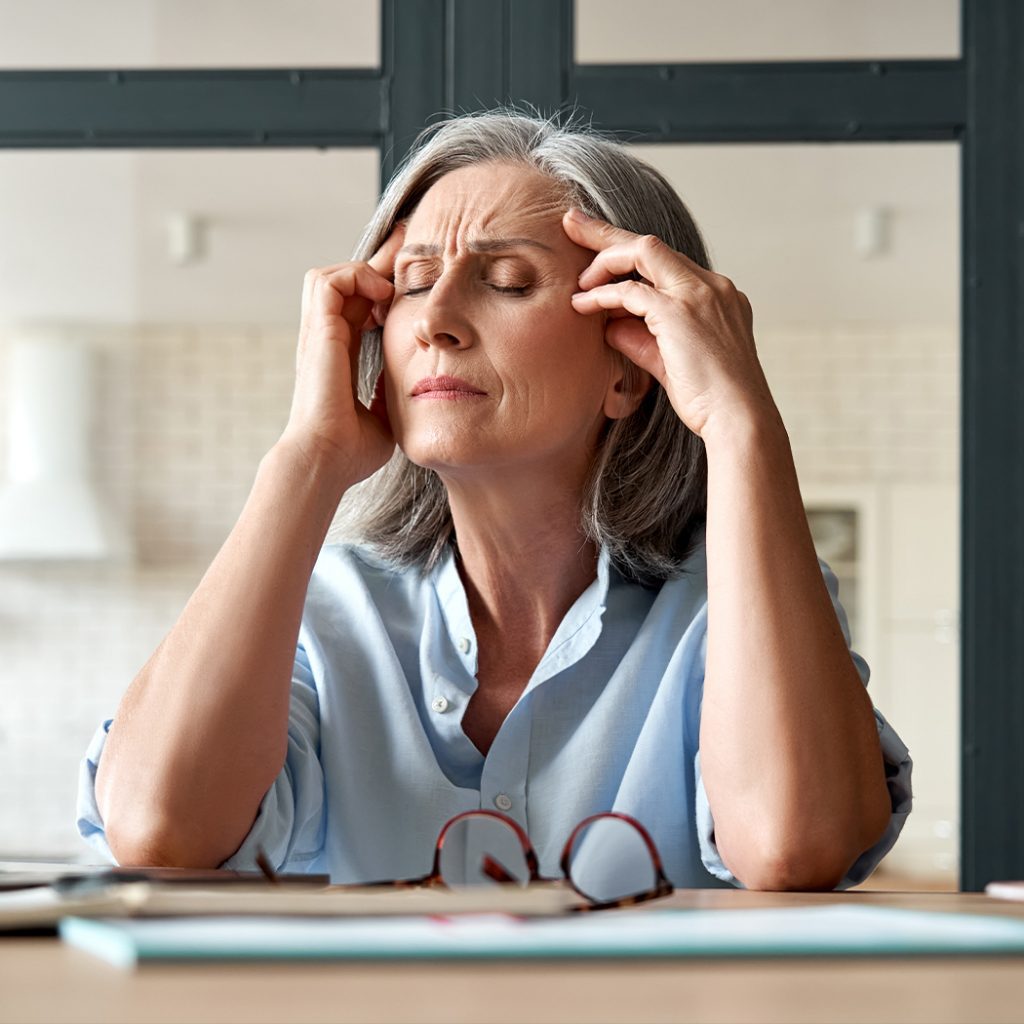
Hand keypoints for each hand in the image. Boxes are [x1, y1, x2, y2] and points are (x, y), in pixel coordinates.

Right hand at [280, 226, 403, 483]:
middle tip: (409, 248)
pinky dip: (355, 277)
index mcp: (340, 357)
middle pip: (344, 282)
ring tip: (390, 286)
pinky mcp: (318, 332)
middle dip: (377, 263)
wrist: (327, 460)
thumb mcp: (385, 414)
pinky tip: (381, 295)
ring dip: (362, 270)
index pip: (357, 307)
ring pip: (330, 275)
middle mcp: (325, 340)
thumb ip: (394, 393)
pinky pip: (329, 281)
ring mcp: (318, 335)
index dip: (380, 287)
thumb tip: (415, 385)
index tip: (411, 277)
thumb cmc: (352, 451)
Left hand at [563, 208, 775, 439]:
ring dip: (603, 261)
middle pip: (651, 244)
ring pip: (642, 251)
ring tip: (577, 282)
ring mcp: (698, 294)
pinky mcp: (680, 311)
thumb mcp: (671, 364)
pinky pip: (631, 290)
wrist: (739, 419)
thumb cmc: (710, 400)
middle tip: (571, 221)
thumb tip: (609, 325)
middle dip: (606, 232)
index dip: (628, 254)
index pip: (666, 262)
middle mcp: (711, 285)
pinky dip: (603, 295)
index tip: (598, 251)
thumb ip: (642, 340)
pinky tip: (582, 305)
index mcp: (716, 295)